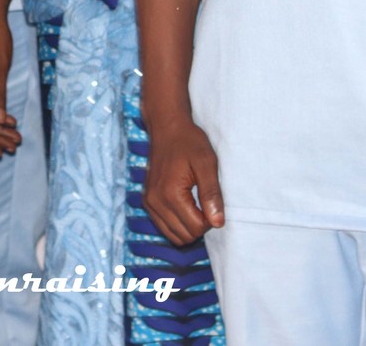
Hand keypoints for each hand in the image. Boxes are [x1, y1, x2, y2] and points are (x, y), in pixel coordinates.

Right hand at [142, 115, 224, 244]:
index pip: (196, 228)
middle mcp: (155, 202)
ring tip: (196, 204)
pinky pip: (164, 227)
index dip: (210, 219)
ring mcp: (149, 203)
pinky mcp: (147, 201)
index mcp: (171, 194)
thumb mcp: (207, 163)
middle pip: (185, 236)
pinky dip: (177, 224)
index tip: (211, 199)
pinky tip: (185, 205)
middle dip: (200, 225)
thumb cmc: (189, 142)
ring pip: (174, 236)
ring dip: (188, 227)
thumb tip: (217, 223)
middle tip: (205, 201)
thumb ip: (212, 194)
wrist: (167, 128)